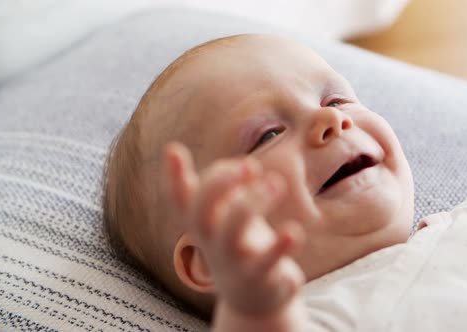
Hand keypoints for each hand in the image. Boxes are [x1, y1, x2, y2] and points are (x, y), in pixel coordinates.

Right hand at [164, 142, 305, 316]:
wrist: (252, 301)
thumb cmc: (239, 246)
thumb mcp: (229, 217)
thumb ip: (231, 190)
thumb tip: (248, 166)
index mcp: (203, 224)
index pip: (181, 200)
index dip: (174, 176)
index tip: (173, 149)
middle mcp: (211, 241)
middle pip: (201, 209)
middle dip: (220, 182)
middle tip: (251, 165)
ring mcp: (233, 260)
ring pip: (232, 228)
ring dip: (254, 200)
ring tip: (277, 182)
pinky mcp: (259, 277)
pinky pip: (267, 261)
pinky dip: (280, 245)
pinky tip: (294, 231)